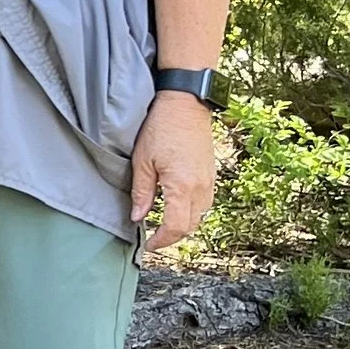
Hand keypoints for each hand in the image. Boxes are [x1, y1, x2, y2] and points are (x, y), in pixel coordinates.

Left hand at [131, 88, 218, 252]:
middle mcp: (201, 187)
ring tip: (164, 225)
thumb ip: (141, 192)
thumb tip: (137, 217)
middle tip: (154, 238)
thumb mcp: (142, 161)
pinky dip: (192, 212)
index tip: (149, 244)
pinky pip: (205, 203)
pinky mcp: (212, 174)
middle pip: (190, 226)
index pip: (175, 227)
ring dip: (184, 225)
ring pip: (201, 216)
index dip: (162, 241)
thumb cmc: (161, 127)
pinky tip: (177, 207)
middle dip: (172, 236)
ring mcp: (209, 181)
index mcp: (182, 186)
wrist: (186, 103)